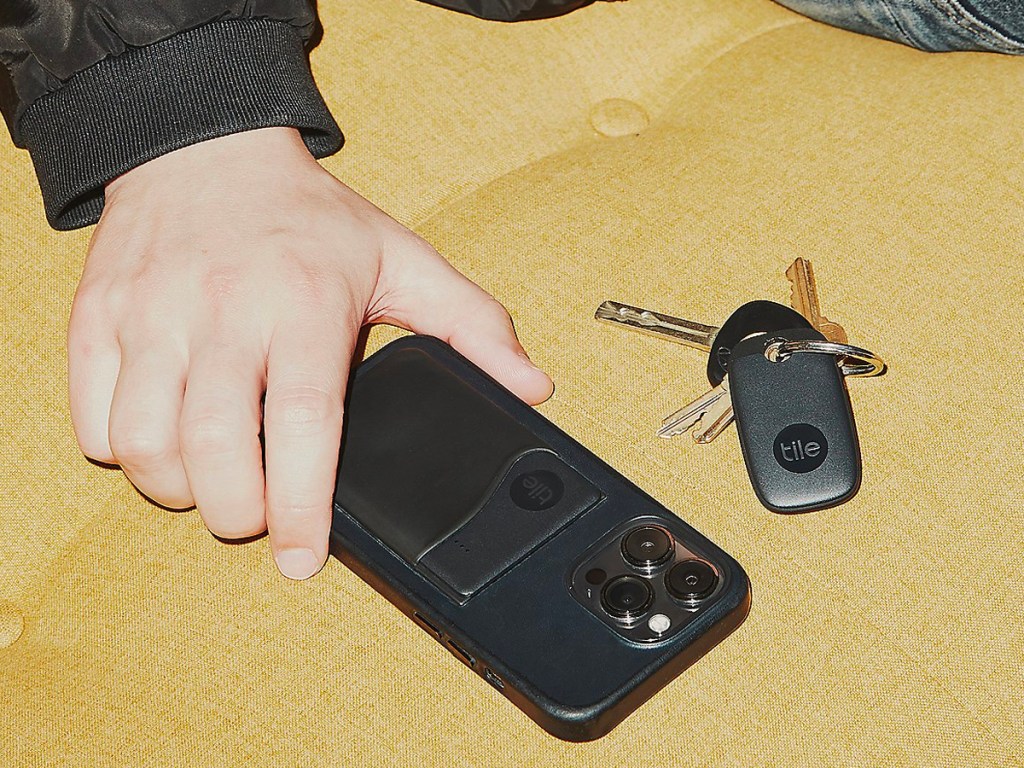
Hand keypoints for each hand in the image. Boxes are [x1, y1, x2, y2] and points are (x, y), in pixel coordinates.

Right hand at [67, 127, 552, 578]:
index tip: (303, 557)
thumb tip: (531, 388)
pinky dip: (121, 451)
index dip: (302, 506)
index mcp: (306, 305)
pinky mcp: (99, 316)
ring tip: (211, 486)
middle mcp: (224, 311)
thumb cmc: (309, 217)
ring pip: (144, 442)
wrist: (206, 147)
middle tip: (258, 517)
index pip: (304, 426)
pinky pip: (93, 415)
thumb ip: (473, 326)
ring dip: (176, 491)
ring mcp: (153, 313)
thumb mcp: (404, 259)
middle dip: (236, 513)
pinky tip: (162, 441)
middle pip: (215, 449)